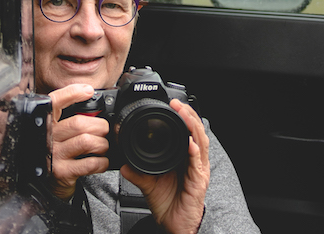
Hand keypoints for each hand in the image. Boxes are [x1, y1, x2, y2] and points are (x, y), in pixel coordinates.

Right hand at [48, 84, 109, 200]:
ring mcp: (54, 155)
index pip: (55, 102)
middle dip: (99, 126)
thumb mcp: (60, 133)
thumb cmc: (59, 153)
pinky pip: (89, 163)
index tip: (88, 91)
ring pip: (86, 141)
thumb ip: (72, 118)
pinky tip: (101, 161)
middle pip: (79, 123)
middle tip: (104, 131)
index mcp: (48, 123)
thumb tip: (94, 105)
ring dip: (102, 144)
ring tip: (102, 147)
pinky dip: (101, 162)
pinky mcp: (62, 172)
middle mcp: (48, 137)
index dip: (71, 93)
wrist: (49, 185)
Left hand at [121, 98, 209, 233]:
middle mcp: (194, 161)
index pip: (187, 132)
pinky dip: (193, 150)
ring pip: (200, 142)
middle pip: (196, 132)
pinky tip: (189, 141)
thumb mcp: (148, 183)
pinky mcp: (198, 181)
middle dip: (188, 115)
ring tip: (183, 113)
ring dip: (192, 126)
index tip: (173, 104)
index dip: (183, 117)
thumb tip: (123, 163)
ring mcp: (198, 170)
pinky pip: (197, 163)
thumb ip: (137, 172)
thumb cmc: (167, 203)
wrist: (174, 225)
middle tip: (178, 103)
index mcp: (185, 157)